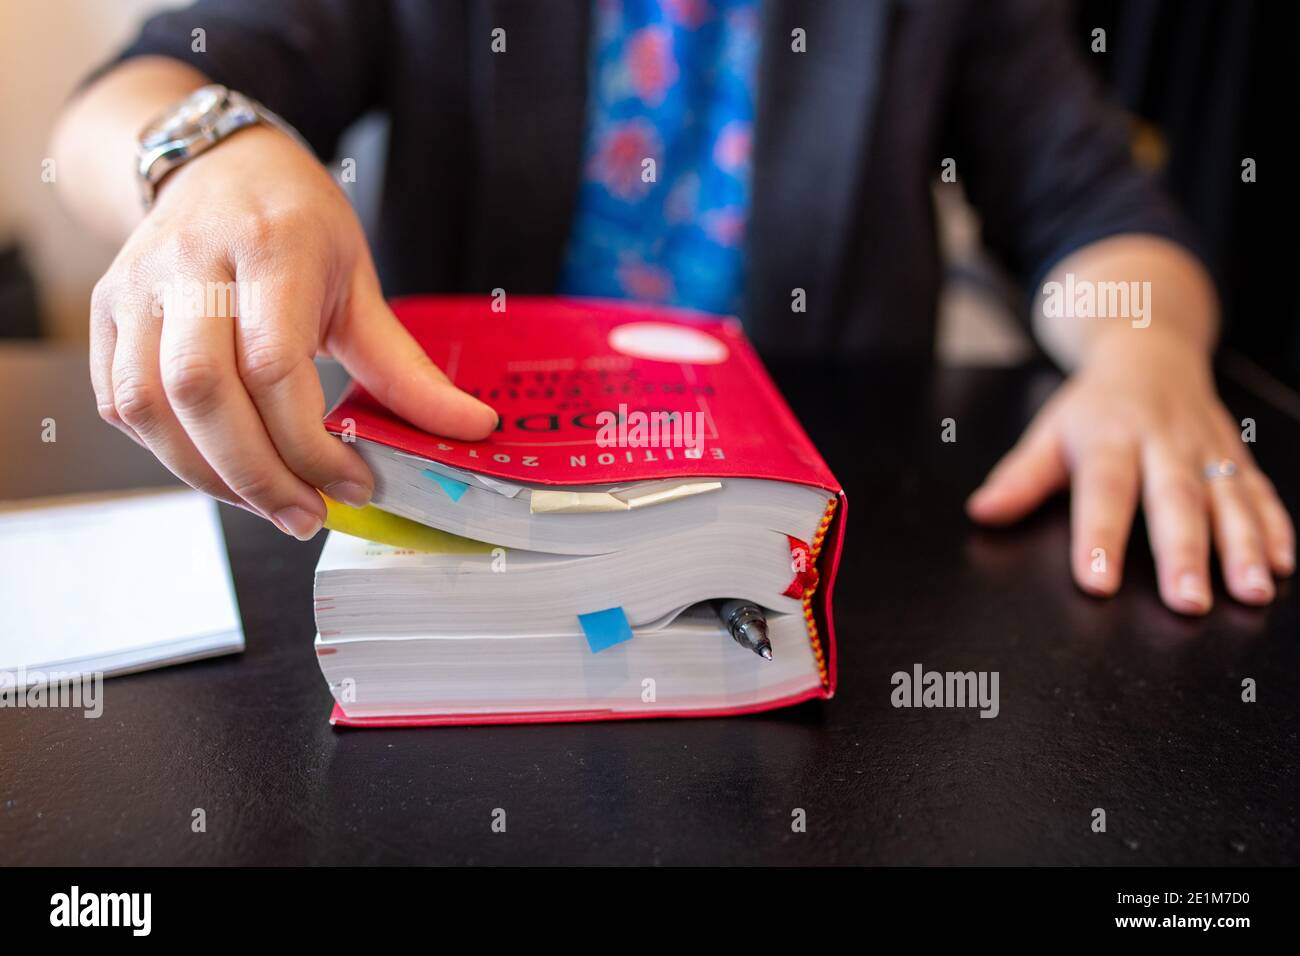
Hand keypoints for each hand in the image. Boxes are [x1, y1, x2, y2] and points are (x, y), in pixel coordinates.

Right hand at [91, 125, 496, 538]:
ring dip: (211, 476)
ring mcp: (136, 288)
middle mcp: (188, 263)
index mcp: (268, 247)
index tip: (354, 483)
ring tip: (270, 505)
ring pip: (148, 406)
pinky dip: (171, 454)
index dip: (310, 443)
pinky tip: (225, 471)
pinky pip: (120, 404)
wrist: (217, 167)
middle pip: (201, 391)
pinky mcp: (105, 314)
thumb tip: (473, 430)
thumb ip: (405, 368)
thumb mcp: (360, 283)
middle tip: (308, 516)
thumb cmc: (296, 226)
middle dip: (257, 474)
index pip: (273, 364)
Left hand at [966, 328, 1294, 613]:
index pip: (1104, 489)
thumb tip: (982, 512)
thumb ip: (1020, 478)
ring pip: (1228, 498)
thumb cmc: (1095, 406)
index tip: (1097, 583)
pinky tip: (1283, 566)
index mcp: (1109, 436)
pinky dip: (1276, 527)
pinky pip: (1260, 492)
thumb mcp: (1050, 432)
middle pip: (1174, 499)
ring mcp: (1206, 449)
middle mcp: (1163, 441)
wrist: (1151, 350)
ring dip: (1243, 547)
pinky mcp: (1237, 457)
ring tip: (1249, 592)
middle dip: (1184, 553)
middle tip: (1187, 602)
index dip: (1099, 536)